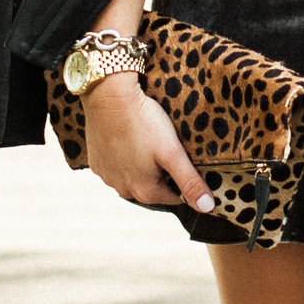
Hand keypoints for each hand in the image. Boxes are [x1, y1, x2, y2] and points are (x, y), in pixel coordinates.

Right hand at [84, 80, 213, 213]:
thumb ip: (190, 181)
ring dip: (143, 167)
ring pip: (133, 178)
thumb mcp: (172, 152)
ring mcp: (107, 176)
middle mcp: (123, 190)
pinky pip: (116, 167)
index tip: (186, 159)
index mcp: (145, 192)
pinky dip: (124, 158)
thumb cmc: (144, 122)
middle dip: (164, 174)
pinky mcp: (96, 162)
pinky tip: (130, 140)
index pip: (175, 196)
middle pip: (153, 189)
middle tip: (168, 148)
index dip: (185, 180)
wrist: (108, 96)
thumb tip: (207, 207)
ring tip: (149, 142)